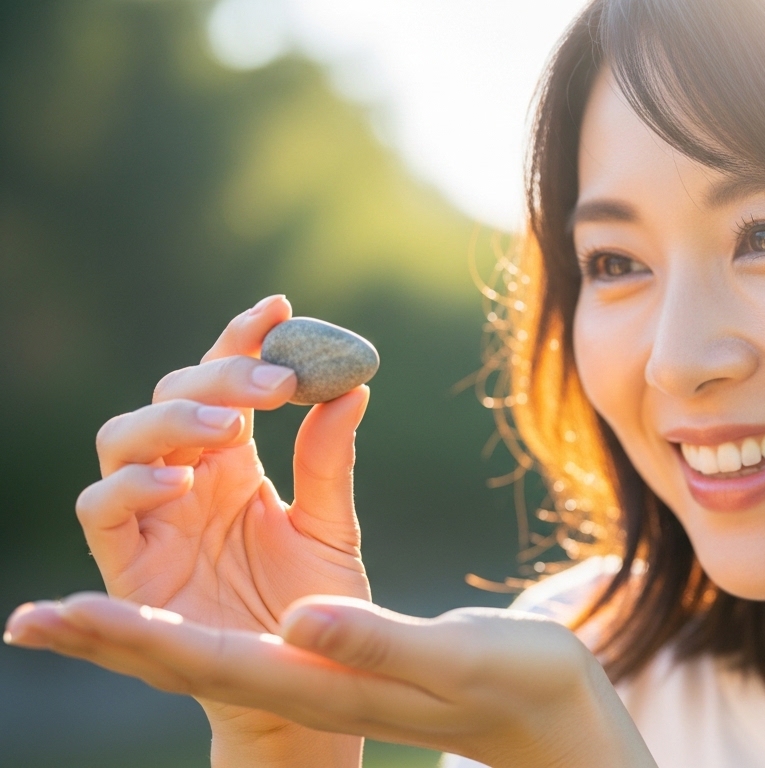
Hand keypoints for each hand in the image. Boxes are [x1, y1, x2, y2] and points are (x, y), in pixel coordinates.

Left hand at [5, 594, 657, 767]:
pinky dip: (221, 582)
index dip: (119, 640)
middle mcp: (304, 673)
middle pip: (179, 659)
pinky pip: (258, 612)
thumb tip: (297, 624)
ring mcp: (319, 661)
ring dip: (144, 615)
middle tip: (26, 623)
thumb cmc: (520, 687)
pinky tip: (213, 577)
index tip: (48, 620)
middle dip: (103, 636)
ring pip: (209, 638)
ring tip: (79, 603)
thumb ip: (373, 643)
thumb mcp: (454, 658)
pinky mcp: (338, 644)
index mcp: (321, 678)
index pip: (199, 661)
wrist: (552, 715)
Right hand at [34, 295, 373, 752]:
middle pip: (175, 395)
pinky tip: (186, 478)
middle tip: (274, 380)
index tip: (279, 306)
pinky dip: (133, 484)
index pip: (227, 381)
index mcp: (235, 461)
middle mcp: (188, 478)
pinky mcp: (128, 563)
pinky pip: (103, 509)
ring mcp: (153, 517)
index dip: (243, 339)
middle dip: (219, 374)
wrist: (303, 681)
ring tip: (230, 425)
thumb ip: (332, 460)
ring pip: (123, 438)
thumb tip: (354, 386)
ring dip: (172, 419)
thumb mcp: (332, 526)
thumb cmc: (315, 604)